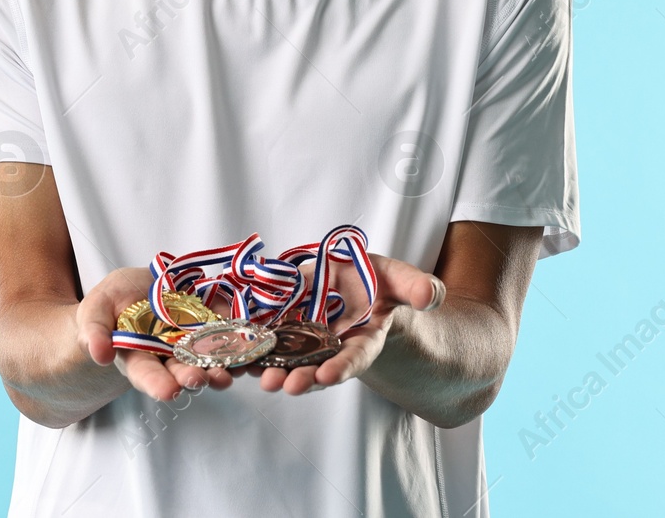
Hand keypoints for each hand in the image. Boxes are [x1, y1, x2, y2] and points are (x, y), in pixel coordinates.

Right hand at [74, 266, 234, 401]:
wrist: (138, 286)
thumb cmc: (112, 303)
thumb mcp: (96, 309)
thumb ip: (94, 331)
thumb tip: (100, 354)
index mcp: (139, 358)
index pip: (147, 375)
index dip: (157, 384)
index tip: (168, 392)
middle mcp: (169, 356)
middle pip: (182, 371)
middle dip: (192, 377)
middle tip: (200, 380)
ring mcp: (193, 341)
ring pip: (209, 359)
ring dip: (219, 367)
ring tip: (226, 373)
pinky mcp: (213, 322)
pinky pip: (229, 332)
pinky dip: (239, 340)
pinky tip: (248, 344)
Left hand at [235, 252, 443, 395]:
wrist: (353, 284)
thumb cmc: (379, 284)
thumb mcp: (399, 279)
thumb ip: (415, 287)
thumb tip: (431, 295)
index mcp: (364, 338)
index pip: (355, 357)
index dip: (343, 367)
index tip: (328, 377)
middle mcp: (333, 346)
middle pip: (316, 366)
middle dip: (300, 377)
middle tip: (280, 386)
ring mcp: (307, 340)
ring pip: (287, 358)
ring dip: (269, 369)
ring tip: (254, 377)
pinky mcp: (284, 326)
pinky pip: (266, 339)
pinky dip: (250, 347)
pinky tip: (233, 352)